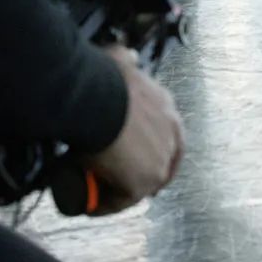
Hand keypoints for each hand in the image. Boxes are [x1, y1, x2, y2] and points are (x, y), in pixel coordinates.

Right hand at [83, 47, 184, 213]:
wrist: (98, 99)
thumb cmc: (106, 79)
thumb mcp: (121, 61)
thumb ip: (128, 58)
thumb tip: (129, 57)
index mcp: (166, 107)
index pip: (169, 133)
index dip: (153, 146)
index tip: (137, 154)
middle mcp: (170, 135)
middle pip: (159, 161)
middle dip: (141, 170)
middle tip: (118, 175)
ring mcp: (159, 162)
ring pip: (141, 183)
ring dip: (122, 188)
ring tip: (99, 190)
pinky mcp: (143, 183)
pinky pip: (122, 200)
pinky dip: (106, 204)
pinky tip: (91, 204)